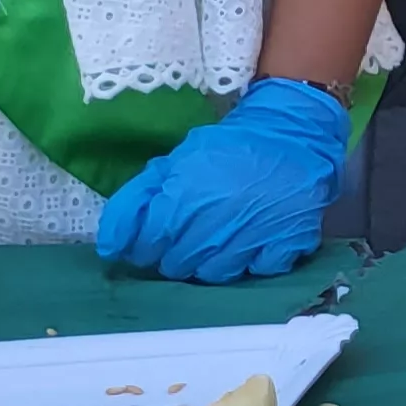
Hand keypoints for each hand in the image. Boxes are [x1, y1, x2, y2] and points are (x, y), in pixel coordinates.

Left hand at [97, 79, 349, 282]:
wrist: (293, 130)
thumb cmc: (227, 147)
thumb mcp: (173, 162)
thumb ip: (135, 202)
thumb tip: (111, 248)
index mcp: (183, 198)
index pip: (147, 247)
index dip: (145, 245)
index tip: (154, 238)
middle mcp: (216, 221)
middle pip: (178, 265)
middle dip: (175, 255)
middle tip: (187, 237)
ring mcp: (256, 234)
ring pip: (216, 274)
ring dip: (210, 264)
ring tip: (216, 245)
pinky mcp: (290, 238)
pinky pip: (261, 270)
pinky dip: (254, 263)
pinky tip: (252, 245)